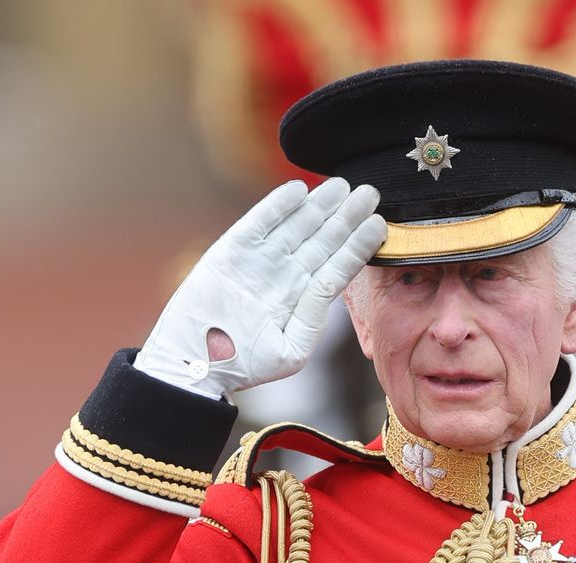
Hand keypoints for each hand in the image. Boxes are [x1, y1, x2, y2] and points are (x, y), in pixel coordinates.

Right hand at [135, 178, 385, 397]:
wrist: (196, 361)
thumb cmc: (246, 363)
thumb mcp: (291, 349)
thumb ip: (313, 317)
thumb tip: (331, 285)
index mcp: (304, 297)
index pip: (338, 264)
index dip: (358, 244)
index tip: (379, 225)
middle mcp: (287, 274)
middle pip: (323, 239)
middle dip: (346, 216)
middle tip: (370, 193)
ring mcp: (261, 260)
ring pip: (296, 225)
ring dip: (319, 205)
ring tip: (342, 186)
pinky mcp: (233, 250)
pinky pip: (259, 222)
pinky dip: (277, 206)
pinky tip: (298, 189)